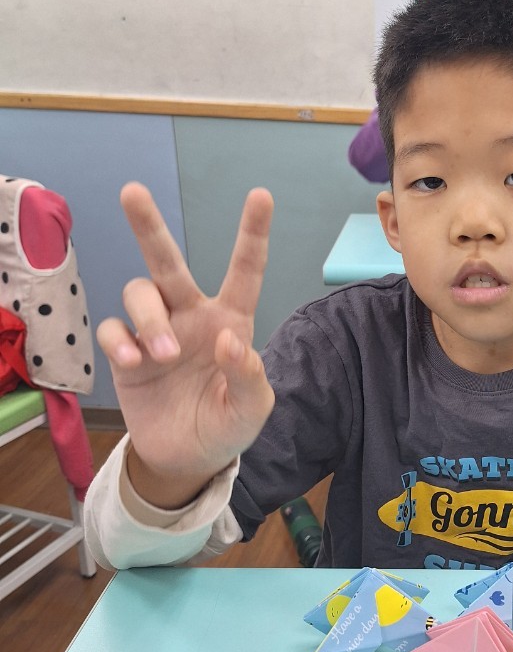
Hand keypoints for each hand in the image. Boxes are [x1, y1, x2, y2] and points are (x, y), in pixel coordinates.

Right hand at [97, 183, 275, 507]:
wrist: (188, 460)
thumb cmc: (227, 426)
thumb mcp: (252, 410)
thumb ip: (249, 377)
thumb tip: (229, 342)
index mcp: (230, 321)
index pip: (245, 271)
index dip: (253, 233)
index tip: (261, 195)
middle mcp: (190, 316)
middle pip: (167, 261)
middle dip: (148, 226)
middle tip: (132, 191)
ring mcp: (155, 332)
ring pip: (139, 292)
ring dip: (148, 318)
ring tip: (162, 354)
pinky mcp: (125, 354)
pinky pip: (113, 330)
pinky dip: (120, 341)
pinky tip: (134, 363)